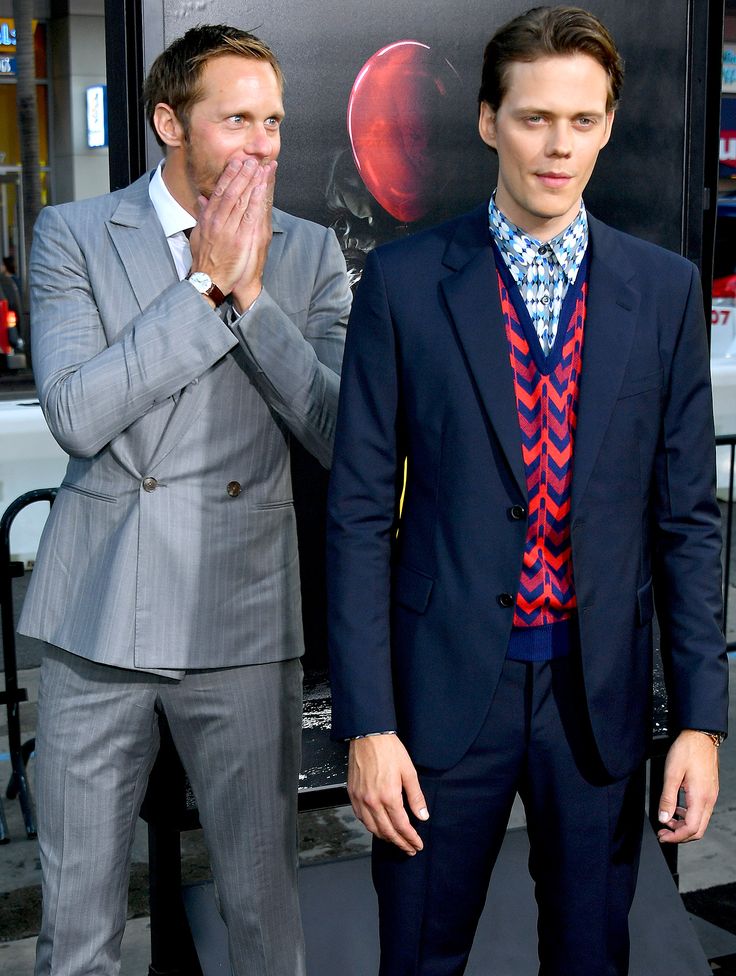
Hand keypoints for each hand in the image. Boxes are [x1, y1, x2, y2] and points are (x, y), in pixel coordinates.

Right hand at [188, 156, 275, 301]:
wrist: (209, 280)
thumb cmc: (205, 260)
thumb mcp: (198, 236)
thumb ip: (201, 216)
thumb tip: (202, 200)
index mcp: (208, 219)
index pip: (218, 192)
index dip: (228, 176)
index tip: (235, 163)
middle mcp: (218, 221)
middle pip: (231, 192)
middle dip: (241, 174)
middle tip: (250, 159)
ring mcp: (229, 229)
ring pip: (241, 200)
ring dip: (250, 182)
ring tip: (258, 167)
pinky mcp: (241, 238)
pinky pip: (250, 214)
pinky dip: (255, 199)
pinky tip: (261, 187)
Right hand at [348, 735, 428, 855]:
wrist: (368, 736)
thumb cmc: (389, 751)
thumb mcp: (409, 772)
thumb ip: (416, 797)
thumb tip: (423, 815)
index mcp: (389, 796)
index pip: (402, 826)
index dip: (411, 838)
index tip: (417, 844)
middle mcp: (372, 801)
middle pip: (387, 832)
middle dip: (400, 843)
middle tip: (409, 849)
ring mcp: (360, 799)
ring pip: (372, 828)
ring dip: (385, 838)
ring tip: (396, 840)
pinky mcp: (352, 795)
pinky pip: (361, 818)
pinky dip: (371, 826)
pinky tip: (378, 827)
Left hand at [657, 729, 718, 843]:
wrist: (700, 736)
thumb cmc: (687, 750)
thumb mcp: (672, 773)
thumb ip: (667, 798)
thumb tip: (663, 818)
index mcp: (700, 797)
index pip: (691, 829)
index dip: (676, 837)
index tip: (662, 836)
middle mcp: (709, 800)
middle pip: (697, 830)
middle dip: (679, 835)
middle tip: (663, 833)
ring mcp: (711, 796)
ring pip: (699, 822)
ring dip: (683, 825)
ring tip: (666, 821)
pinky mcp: (709, 791)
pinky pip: (701, 811)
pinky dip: (688, 816)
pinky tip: (677, 809)